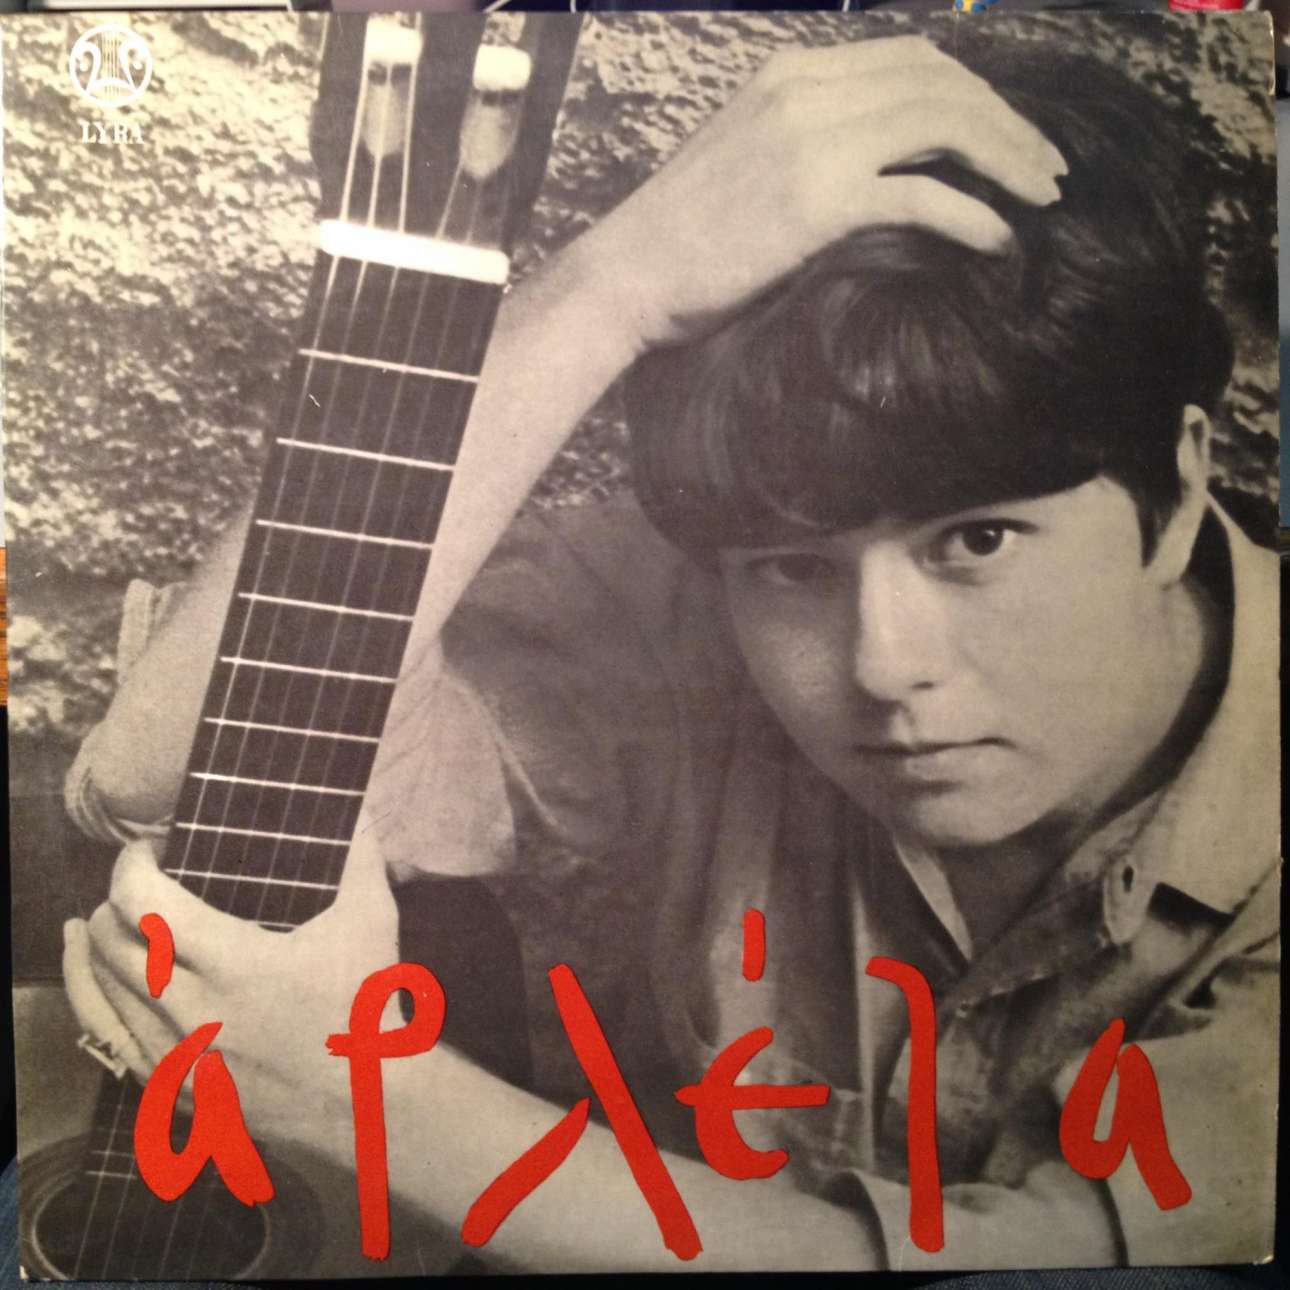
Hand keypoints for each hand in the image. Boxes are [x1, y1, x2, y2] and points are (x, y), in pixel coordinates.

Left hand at [62, 819, 399, 1157]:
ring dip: (97, 946)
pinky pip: (105, 1037)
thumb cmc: (365, 1005)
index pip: (143, 904)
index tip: (150, 848)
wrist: (365, 1101)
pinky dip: (96, 997)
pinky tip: (100, 976)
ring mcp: (173, 1056)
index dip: (131, 864)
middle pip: (108, 941)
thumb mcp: (371, 919)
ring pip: (94, 991)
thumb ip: (358, 854)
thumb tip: (351, 805)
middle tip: (143, 882)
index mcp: (235, 964)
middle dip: (115, 899)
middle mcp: (191, 1012)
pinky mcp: (169, 1088)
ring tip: (110, 919)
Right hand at [579, 35, 1066, 354]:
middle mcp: (808, 90)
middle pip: (941, 82)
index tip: (1009, 137)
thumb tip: (876, 159)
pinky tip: (997, 240)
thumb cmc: (682, 233)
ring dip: (1006, 159)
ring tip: (1040, 199)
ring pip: (944, 123)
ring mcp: (813, 139)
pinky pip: (921, 193)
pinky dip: (972, 215)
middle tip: (1046, 171)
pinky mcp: (817, 199)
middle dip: (1008, 124)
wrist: (628, 274)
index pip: (911, 59)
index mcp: (792, 72)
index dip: (976, 93)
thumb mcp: (746, 155)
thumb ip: (809, 137)